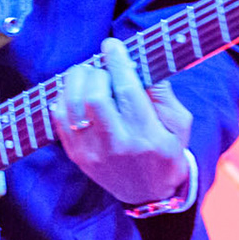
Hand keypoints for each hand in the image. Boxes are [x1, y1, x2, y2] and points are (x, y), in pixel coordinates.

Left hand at [51, 38, 193, 205]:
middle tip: (100, 66)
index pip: (126, 90)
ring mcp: (92, 153)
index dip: (116, 62)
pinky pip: (59, 120)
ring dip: (75, 81)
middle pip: (93, 97)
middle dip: (94, 72)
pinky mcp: (76, 156)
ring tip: (86, 74)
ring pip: (71, 106)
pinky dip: (63, 99)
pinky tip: (75, 93)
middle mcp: (117, 145)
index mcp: (146, 135)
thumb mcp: (179, 125)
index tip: (111, 44)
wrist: (149, 194)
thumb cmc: (167, 152)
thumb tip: (141, 63)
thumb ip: (163, 95)